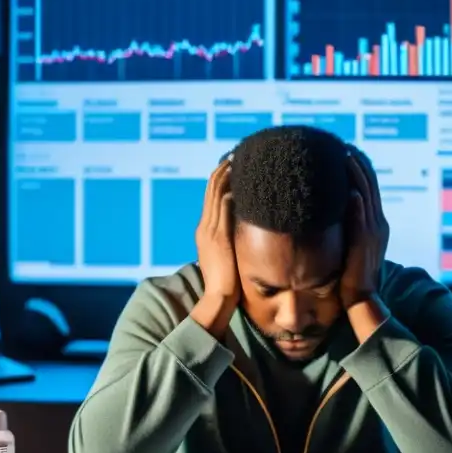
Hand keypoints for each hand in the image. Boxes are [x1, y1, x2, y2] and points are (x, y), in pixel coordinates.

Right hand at [195, 158, 238, 302]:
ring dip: (228, 173)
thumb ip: (233, 243)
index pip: (212, 197)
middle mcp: (205, 227)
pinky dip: (231, 189)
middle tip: (238, 152)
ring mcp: (210, 231)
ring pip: (216, 192)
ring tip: (240, 158)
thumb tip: (246, 233)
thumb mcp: (228, 258)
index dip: (221, 178)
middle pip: (212, 189)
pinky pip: (223, 205)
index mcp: (205, 231)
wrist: (218, 300)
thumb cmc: (228, 285)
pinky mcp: (218, 237)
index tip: (234, 164)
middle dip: (224, 169)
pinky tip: (242, 179)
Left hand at [339, 150, 389, 309]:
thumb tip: (326, 207)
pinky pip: (363, 223)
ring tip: (346, 158)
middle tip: (344, 144)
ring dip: (358, 178)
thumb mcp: (349, 243)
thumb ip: (344, 225)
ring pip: (367, 198)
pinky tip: (351, 193)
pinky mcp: (365, 247)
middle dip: (358, 164)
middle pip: (370, 186)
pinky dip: (358, 207)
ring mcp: (374, 234)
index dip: (360, 166)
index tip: (346, 148)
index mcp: (376, 222)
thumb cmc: (350, 274)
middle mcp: (378, 224)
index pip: (370, 186)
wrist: (360, 300)